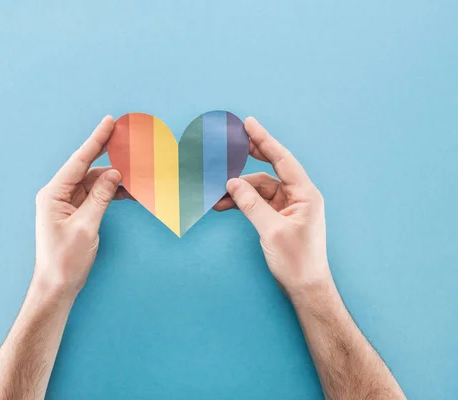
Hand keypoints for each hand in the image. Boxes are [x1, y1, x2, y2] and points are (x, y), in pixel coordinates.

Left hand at [33, 115, 127, 298]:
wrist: (57, 286)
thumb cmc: (65, 260)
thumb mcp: (86, 227)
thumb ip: (100, 197)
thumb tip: (114, 174)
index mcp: (53, 194)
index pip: (78, 161)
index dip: (95, 140)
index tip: (109, 122)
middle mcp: (58, 195)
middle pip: (86, 168)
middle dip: (106, 155)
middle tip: (126, 140)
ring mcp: (66, 204)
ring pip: (93, 182)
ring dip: (113, 179)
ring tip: (135, 172)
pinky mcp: (75, 214)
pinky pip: (94, 196)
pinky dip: (110, 193)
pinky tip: (127, 191)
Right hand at [214, 117, 330, 296]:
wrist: (305, 286)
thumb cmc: (297, 261)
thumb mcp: (271, 231)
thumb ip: (251, 205)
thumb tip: (233, 183)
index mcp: (305, 194)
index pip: (283, 160)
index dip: (265, 140)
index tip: (249, 123)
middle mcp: (298, 196)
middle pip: (271, 169)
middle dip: (251, 157)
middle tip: (232, 144)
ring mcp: (288, 206)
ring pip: (259, 188)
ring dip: (239, 190)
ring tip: (217, 193)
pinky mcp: (279, 217)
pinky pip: (257, 202)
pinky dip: (242, 202)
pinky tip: (225, 204)